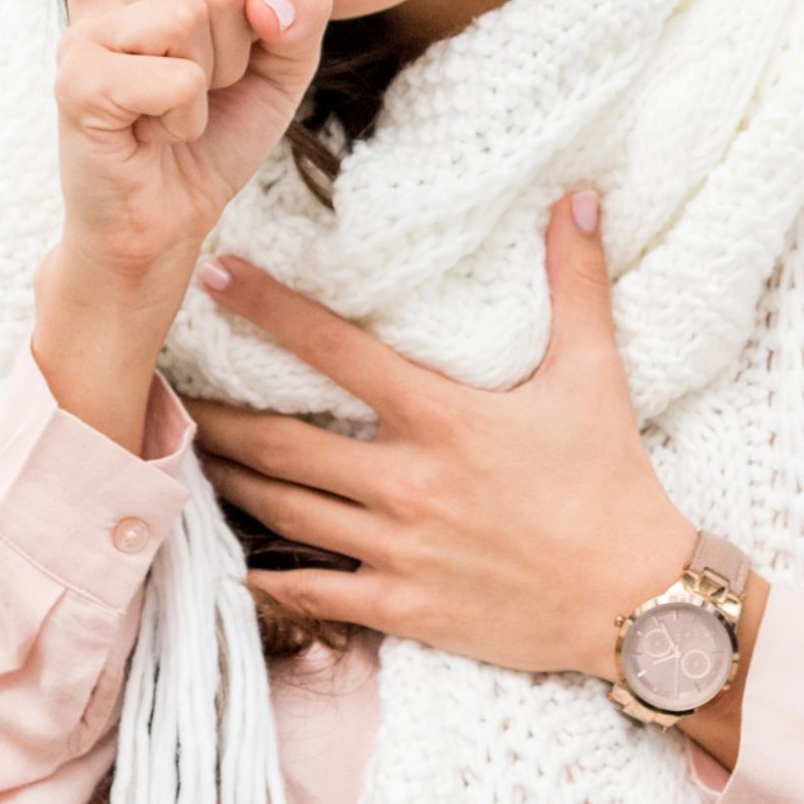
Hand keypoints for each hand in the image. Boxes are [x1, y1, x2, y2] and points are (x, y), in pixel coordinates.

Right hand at [53, 0, 332, 280]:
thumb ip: (303, 12)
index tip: (218, 58)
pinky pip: (178, 80)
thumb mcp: (282, 64)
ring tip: (167, 110)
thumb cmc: (215, 132)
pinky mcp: (77, 79)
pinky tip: (149, 134)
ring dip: (206, 88)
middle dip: (231, 55)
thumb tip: (269, 0)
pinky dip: (185, 122)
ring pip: (193, 17)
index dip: (259, 15)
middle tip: (189, 93)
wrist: (165, 218)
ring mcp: (83, 26)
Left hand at [187, 190, 699, 679]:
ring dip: (231, 481)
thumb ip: (576, 282)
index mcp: (443, 418)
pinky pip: (314, 594)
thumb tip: (582, 195)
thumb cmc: (612, 481)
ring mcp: (399, 550)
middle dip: (219, 414)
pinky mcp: (402, 607)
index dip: (271, 309)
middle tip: (167, 389)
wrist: (636, 601)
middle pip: (284, 442)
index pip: (338, 351)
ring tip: (187, 457)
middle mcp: (408, 482)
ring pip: (286, 511)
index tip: (218, 276)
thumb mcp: (595, 373)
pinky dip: (265, 581)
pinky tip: (225, 566)